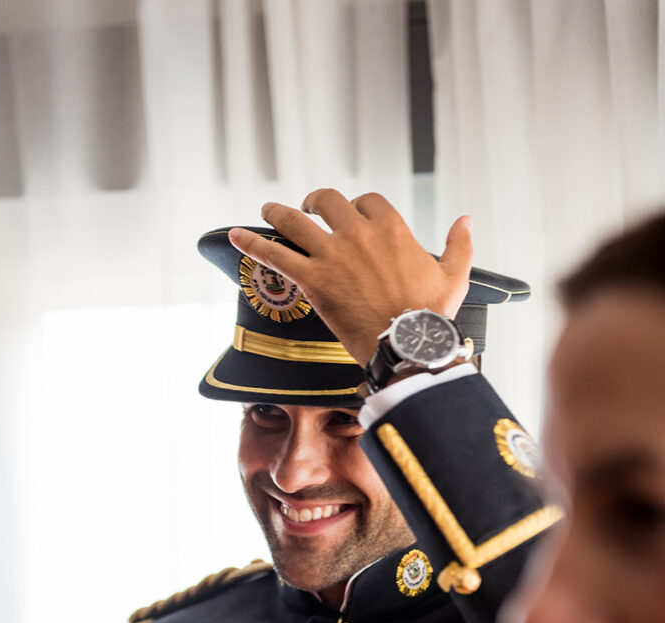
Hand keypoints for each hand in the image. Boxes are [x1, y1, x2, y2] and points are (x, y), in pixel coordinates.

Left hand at [228, 188, 472, 366]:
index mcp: (392, 228)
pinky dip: (251, 244)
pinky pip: (275, 255)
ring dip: (279, 213)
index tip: (351, 215)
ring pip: (296, 221)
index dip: (356, 206)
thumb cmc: (431, 315)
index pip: (366, 202)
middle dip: (316, 202)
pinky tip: (233, 237)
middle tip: (309, 208)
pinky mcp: (312, 280)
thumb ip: (459, 244)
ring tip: (269, 211)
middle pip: (329, 202)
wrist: (407, 345)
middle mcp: (359, 233)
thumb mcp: (455, 275)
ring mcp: (332, 255)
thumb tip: (466, 219)